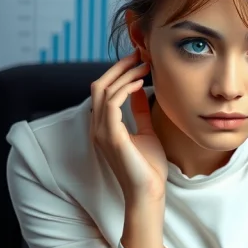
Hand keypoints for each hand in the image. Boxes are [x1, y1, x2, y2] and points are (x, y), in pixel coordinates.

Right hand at [90, 50, 166, 204]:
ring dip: (124, 74)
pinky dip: (124, 89)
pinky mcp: (111, 136)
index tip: (137, 60)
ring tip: (144, 66)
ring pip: (104, 90)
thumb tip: (141, 91)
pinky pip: (111, 103)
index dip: (118, 72)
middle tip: (138, 55)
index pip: (103, 91)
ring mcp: (102, 132)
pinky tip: (140, 83)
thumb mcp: (146, 131)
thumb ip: (140, 112)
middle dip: (118, 67)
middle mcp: (98, 127)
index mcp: (104, 126)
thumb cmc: (149, 167)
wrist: (149, 192)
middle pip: (99, 85)